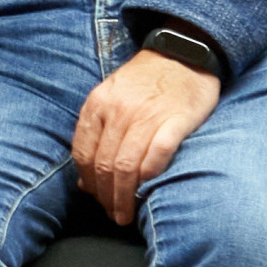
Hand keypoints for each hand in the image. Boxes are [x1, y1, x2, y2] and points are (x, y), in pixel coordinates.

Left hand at [69, 49, 220, 224]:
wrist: (184, 52)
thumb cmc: (146, 81)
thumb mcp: (111, 98)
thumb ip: (96, 134)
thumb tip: (84, 181)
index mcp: (97, 105)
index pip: (83, 154)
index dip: (88, 183)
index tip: (96, 198)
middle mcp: (118, 111)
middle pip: (104, 166)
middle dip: (106, 197)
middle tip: (113, 214)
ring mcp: (147, 116)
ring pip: (127, 167)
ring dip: (125, 197)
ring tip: (126, 213)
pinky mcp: (176, 120)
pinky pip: (157, 156)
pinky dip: (149, 177)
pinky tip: (148, 190)